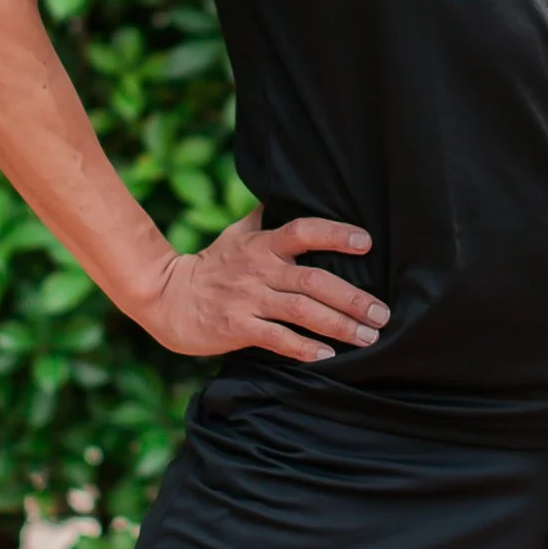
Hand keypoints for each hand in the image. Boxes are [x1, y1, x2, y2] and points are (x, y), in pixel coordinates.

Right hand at [139, 212, 386, 364]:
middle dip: (352, 298)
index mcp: (262, 244)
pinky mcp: (237, 327)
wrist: (165, 297)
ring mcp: (248, 299)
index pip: (303, 231)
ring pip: (301, 310)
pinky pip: (277, 338)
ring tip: (367, 337)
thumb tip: (285, 192)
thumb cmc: (209, 266)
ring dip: (339, 325)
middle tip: (382, 313)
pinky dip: (303, 348)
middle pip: (313, 279)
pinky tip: (327, 356)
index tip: (366, 243)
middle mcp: (258, 269)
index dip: (335, 234)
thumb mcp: (235, 234)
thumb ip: (263, 217)